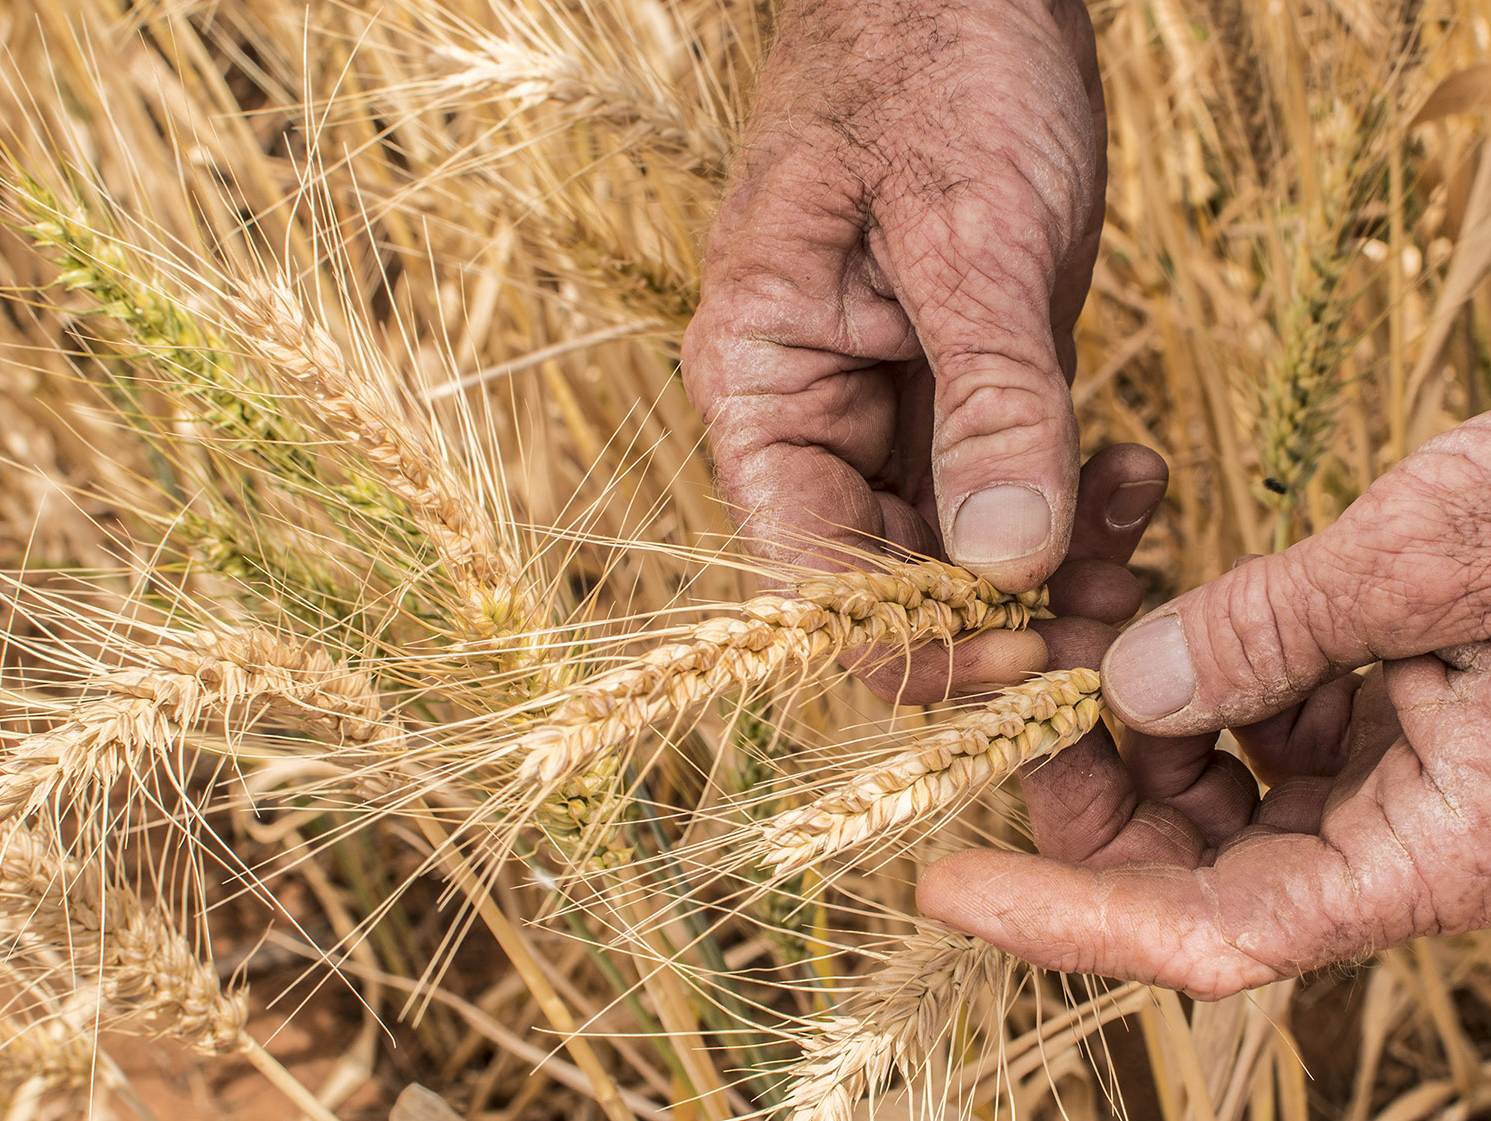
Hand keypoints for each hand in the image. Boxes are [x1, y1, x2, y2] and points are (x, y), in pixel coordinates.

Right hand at [682, 0, 1109, 698]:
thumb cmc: (934, 64)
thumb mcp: (970, 234)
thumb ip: (988, 403)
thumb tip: (1004, 563)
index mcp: (762, 382)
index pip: (806, 571)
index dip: (908, 642)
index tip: (1027, 660)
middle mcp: (813, 411)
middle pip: (882, 578)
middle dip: (995, 621)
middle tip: (1114, 634)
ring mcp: (889, 402)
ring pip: (954, 546)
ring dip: (1047, 574)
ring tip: (1139, 554)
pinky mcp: (963, 383)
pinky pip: (1008, 484)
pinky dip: (1071, 504)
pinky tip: (1138, 481)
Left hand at [918, 413, 1490, 997]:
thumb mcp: (1436, 554)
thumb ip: (1278, 632)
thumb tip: (1130, 689)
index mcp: (1442, 851)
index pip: (1217, 933)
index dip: (1071, 921)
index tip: (946, 881)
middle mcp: (1415, 835)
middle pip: (1197, 858)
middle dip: (1090, 763)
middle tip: (1027, 653)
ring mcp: (1409, 775)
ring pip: (1219, 777)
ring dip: (1135, 686)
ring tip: (1098, 569)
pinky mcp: (1406, 712)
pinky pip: (1269, 711)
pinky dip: (1208, 649)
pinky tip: (1167, 566)